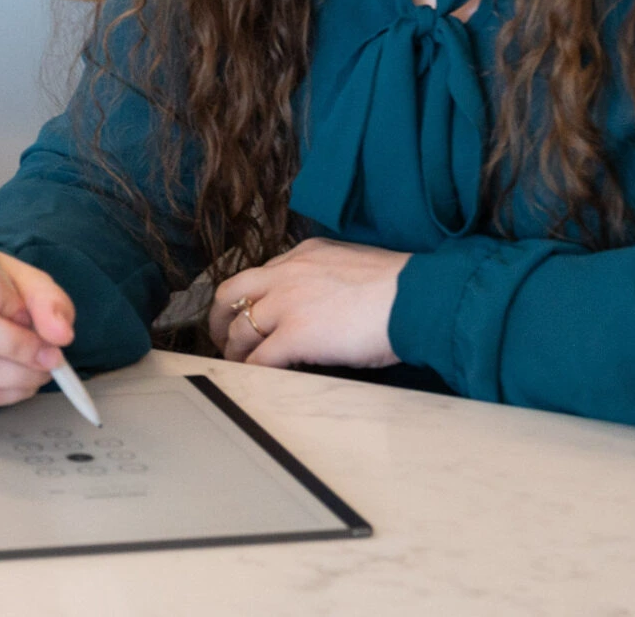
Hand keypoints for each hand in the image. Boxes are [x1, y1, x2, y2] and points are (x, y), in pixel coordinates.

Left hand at [209, 237, 408, 368]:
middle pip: (232, 292)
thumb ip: (325, 279)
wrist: (415, 298)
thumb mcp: (351, 266)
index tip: (247, 311)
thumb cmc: (399, 288)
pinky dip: (252, 371)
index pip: (260, 273)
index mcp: (302, 255)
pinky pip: (259, 359)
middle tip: (222, 336)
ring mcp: (286, 304)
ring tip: (238, 364)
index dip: (249, 296)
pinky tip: (255, 380)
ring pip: (240, 327)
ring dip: (235, 349)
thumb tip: (321, 304)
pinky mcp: (294, 336)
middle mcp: (286, 274)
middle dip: (220, 317)